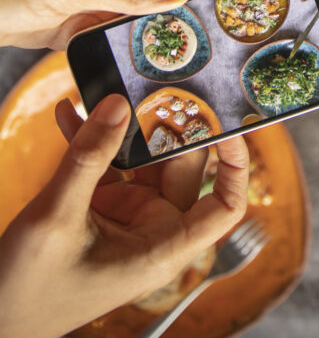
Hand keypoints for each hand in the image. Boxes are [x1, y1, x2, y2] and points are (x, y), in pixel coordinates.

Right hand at [0, 94, 248, 337]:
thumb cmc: (30, 290)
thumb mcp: (58, 219)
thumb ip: (89, 158)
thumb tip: (120, 103)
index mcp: (163, 245)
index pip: (223, 206)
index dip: (234, 165)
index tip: (228, 123)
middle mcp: (154, 227)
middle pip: (182, 165)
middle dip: (169, 124)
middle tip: (154, 83)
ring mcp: (129, 214)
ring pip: (144, 156)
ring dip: (126, 124)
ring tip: (109, 87)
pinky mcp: (102, 205)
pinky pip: (107, 161)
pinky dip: (90, 137)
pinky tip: (68, 113)